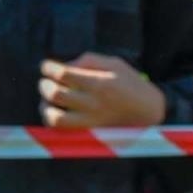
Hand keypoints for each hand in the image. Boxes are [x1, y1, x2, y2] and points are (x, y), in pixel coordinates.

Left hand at [39, 52, 164, 127]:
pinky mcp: (88, 132)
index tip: (46, 65)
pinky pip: (61, 130)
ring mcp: (89, 120)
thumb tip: (65, 65)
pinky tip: (53, 111)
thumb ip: (89, 60)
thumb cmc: (130, 83)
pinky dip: (51, 120)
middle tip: (46, 80)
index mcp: (100, 83)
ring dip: (43, 105)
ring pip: (54, 117)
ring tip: (46, 98)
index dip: (49, 68)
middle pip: (55, 94)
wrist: (148, 111)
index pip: (64, 74)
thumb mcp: (115, 63)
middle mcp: (93, 103)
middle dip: (44, 84)